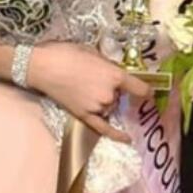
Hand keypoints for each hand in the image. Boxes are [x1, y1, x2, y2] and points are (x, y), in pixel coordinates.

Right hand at [25, 43, 151, 141]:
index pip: (140, 87)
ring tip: (86, 86)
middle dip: (114, 89)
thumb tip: (116, 71)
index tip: (150, 92)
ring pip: (110, 106)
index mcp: (115, 76)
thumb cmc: (68, 54)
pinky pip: (104, 128)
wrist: (42, 66)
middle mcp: (109, 94)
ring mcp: (97, 107)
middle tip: (94, 77)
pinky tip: (128, 139)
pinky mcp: (84, 116)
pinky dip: (117, 134)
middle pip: (121, 96)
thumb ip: (109, 65)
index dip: (146, 90)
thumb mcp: (95, 53)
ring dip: (105, 100)